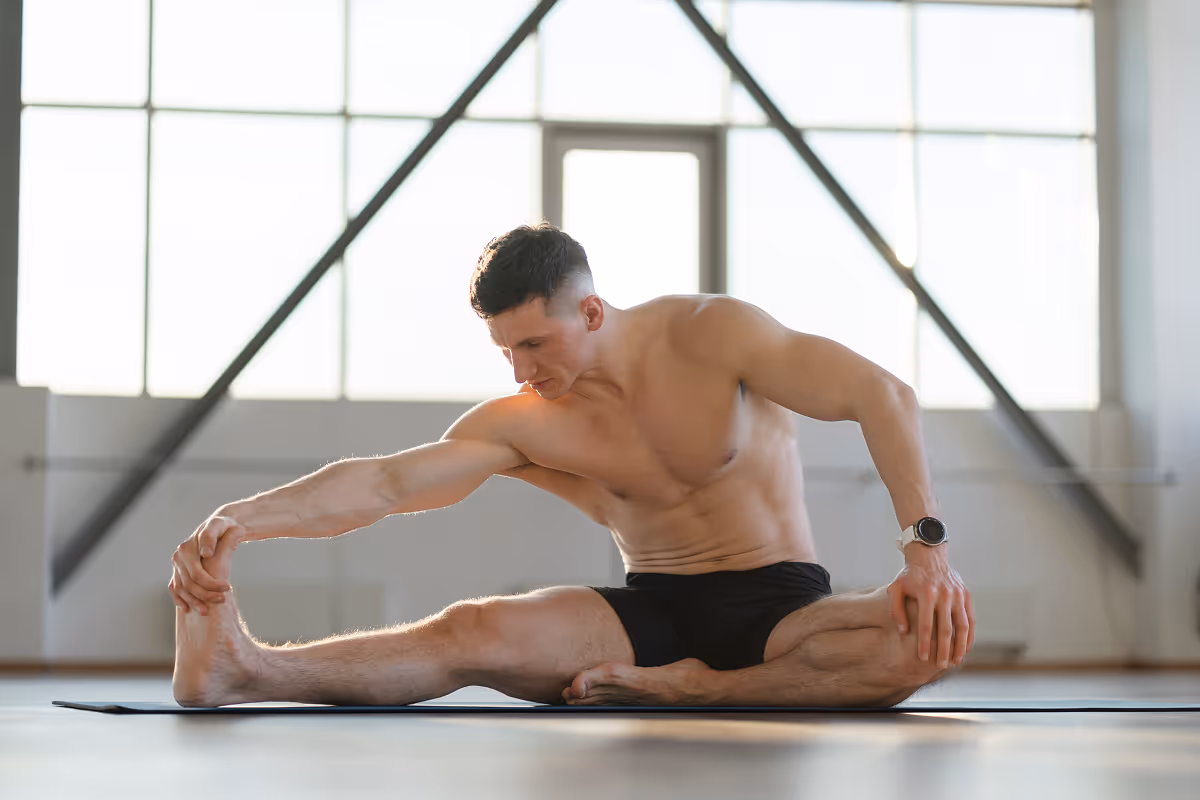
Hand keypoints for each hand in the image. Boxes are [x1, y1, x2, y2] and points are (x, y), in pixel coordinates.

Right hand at [168, 514, 246, 614]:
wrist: (221, 526)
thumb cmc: (224, 526)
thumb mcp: (220, 527)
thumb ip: (211, 537)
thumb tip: (206, 553)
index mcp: (187, 548)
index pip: (197, 574)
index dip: (212, 584)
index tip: (227, 588)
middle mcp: (178, 557)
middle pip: (189, 584)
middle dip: (205, 595)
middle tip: (223, 600)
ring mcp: (176, 565)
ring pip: (182, 589)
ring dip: (194, 602)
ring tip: (208, 611)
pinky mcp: (177, 570)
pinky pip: (175, 588)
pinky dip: (180, 599)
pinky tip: (188, 608)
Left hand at [887, 543, 973, 667]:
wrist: (928, 556)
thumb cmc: (909, 576)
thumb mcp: (895, 588)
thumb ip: (896, 610)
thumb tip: (904, 632)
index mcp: (926, 593)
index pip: (926, 625)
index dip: (926, 644)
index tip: (924, 658)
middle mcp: (945, 595)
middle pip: (946, 628)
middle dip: (944, 649)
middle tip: (941, 665)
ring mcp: (958, 595)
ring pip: (963, 626)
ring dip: (960, 646)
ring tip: (956, 661)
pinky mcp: (966, 595)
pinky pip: (970, 619)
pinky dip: (969, 635)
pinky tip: (966, 648)